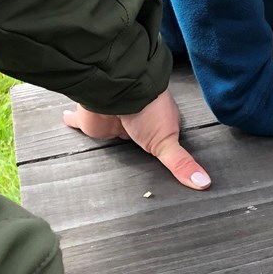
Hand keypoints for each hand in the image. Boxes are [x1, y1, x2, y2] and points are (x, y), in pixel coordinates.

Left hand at [64, 88, 210, 189]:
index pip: (158, 136)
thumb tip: (205, 183)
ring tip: (104, 138)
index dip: (159, 140)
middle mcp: (132, 119)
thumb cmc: (149, 110)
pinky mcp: (91, 120)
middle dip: (130, 136)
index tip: (160, 149)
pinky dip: (72, 121)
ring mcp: (111, 119)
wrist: (120, 91)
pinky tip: (67, 121)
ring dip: (106, 130)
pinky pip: (78, 121)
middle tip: (129, 145)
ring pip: (108, 128)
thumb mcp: (168, 142)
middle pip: (132, 132)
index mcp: (154, 121)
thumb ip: (181, 164)